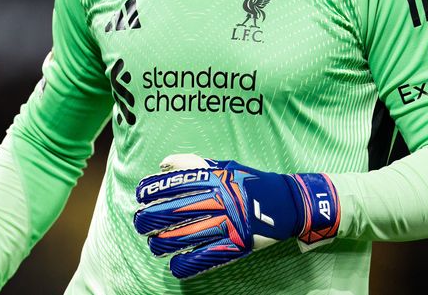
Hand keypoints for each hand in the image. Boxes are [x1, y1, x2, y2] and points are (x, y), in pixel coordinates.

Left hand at [133, 154, 340, 278]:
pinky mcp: (235, 245)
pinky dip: (185, 264)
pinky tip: (175, 265)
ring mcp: (226, 224)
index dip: (151, 190)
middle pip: (172, 212)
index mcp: (213, 178)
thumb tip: (163, 163)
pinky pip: (203, 257)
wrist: (287, 203)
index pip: (173, 183)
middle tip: (140, 222)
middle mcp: (218, 200)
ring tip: (154, 245)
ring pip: (183, 237)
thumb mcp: (224, 166)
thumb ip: (194, 164)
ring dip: (161, 243)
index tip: (140, 196)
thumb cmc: (251, 182)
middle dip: (148, 219)